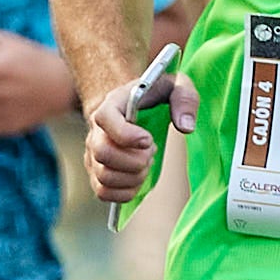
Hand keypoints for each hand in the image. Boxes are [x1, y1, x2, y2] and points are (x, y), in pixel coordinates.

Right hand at [82, 67, 198, 206]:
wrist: (133, 108)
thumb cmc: (154, 96)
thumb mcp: (175, 86)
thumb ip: (184, 98)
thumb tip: (186, 126)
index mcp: (111, 105)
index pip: (105, 119)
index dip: (127, 134)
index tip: (149, 140)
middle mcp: (95, 131)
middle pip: (103, 153)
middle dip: (134, 160)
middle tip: (151, 151)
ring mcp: (93, 155)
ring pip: (104, 177)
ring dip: (133, 176)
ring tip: (146, 163)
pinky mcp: (96, 173)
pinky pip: (104, 192)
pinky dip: (125, 192)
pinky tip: (138, 177)